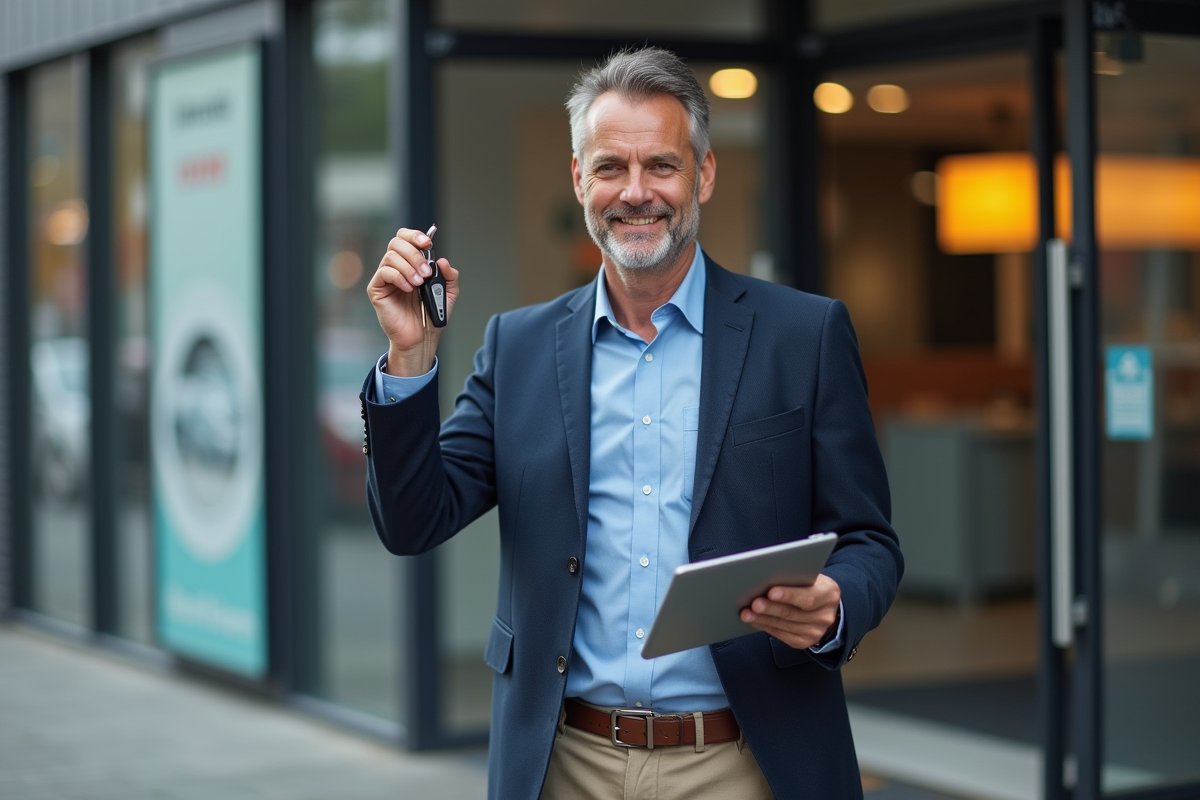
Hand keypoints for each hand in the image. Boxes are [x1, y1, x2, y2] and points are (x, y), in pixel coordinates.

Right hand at [367, 227, 459, 376]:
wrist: (421, 338)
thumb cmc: (430, 315)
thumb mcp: (448, 294)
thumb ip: (449, 276)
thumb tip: (441, 261)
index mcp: (411, 264)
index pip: (405, 238)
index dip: (415, 236)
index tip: (427, 244)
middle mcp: (396, 267)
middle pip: (396, 242)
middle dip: (414, 254)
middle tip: (426, 272)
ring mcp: (385, 277)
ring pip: (391, 256)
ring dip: (409, 267)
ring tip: (419, 284)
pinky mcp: (377, 289)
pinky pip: (384, 273)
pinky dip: (399, 277)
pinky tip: (408, 289)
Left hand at [740, 574, 840, 649]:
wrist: (823, 606)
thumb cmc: (810, 586)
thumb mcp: (810, 577)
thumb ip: (795, 577)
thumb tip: (768, 576)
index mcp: (829, 594)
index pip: (809, 597)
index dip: (789, 595)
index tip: (771, 591)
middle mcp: (825, 615)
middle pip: (793, 613)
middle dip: (771, 608)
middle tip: (753, 603)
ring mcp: (816, 631)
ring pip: (785, 625)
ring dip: (763, 619)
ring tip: (747, 613)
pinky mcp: (804, 641)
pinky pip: (782, 635)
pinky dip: (766, 627)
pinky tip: (755, 620)